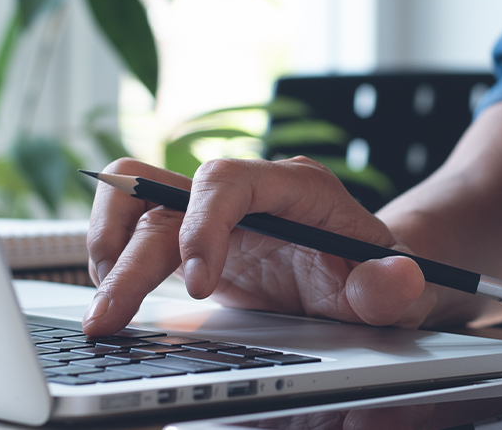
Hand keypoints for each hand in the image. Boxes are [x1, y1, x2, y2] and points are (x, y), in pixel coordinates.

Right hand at [82, 157, 437, 335]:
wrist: (365, 274)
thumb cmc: (376, 274)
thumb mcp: (398, 288)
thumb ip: (393, 286)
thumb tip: (397, 278)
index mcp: (293, 187)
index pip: (228, 181)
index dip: (203, 227)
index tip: (199, 287)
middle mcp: (245, 189)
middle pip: (166, 198)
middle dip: (131, 260)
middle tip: (110, 320)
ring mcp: (212, 210)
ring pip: (135, 198)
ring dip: (107, 244)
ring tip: (103, 306)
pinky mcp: (190, 235)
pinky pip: (133, 223)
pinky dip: (111, 255)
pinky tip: (114, 301)